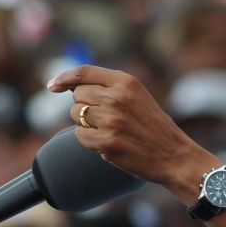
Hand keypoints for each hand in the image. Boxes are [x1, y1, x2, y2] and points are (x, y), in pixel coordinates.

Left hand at [47, 65, 218, 199]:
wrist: (173, 154)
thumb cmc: (153, 125)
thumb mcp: (136, 96)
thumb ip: (109, 87)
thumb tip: (71, 86)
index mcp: (125, 82)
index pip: (84, 72)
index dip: (64, 77)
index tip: (52, 85)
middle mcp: (116, 98)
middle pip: (77, 95)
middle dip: (84, 106)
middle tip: (102, 117)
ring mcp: (111, 120)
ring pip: (76, 115)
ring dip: (85, 124)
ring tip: (108, 129)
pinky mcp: (107, 143)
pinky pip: (79, 136)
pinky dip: (88, 141)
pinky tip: (106, 143)